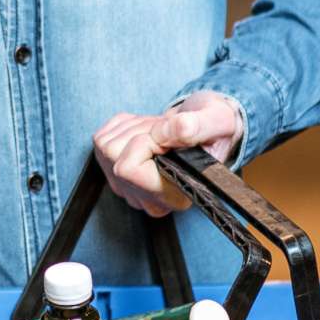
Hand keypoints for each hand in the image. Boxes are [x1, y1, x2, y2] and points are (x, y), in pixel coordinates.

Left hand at [93, 94, 242, 217]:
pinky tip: (147, 131)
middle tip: (166, 132)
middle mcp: (147, 198)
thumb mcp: (217, 120)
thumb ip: (197, 126)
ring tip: (160, 132)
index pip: (129, 170)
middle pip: (113, 157)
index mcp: (174, 196)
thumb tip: (173, 130)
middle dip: (140, 132)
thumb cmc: (215, 128)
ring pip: (105, 145)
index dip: (145, 143)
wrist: (205, 126)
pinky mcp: (113, 171)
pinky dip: (124, 126)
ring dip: (133, 128)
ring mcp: (127, 187)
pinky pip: (102, 137)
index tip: (166, 137)